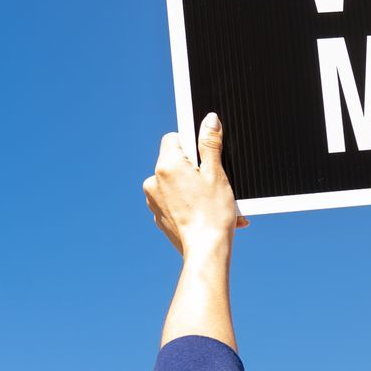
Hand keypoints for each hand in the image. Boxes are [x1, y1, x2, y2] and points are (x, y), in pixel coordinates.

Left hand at [144, 112, 247, 256]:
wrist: (206, 251)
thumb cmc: (213, 213)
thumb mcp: (216, 173)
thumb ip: (210, 144)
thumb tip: (209, 119)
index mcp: (166, 166)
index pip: (174, 138)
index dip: (193, 144)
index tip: (207, 157)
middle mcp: (153, 181)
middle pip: (175, 161)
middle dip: (195, 168)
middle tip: (215, 182)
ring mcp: (153, 200)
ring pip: (175, 182)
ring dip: (193, 186)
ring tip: (214, 202)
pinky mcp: (158, 216)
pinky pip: (173, 201)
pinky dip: (189, 203)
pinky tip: (207, 213)